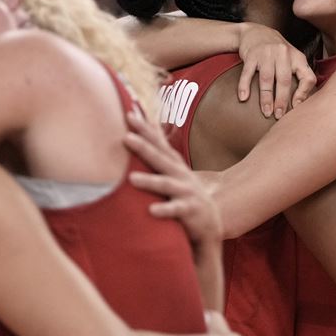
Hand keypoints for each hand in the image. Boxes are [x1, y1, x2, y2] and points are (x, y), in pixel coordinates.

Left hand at [123, 110, 223, 245]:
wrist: (209, 221)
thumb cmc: (184, 193)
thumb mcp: (173, 170)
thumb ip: (159, 152)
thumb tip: (145, 128)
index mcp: (173, 164)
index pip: (158, 142)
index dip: (145, 128)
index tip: (129, 114)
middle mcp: (180, 174)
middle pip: (160, 158)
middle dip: (144, 147)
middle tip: (126, 138)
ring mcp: (186, 191)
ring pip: (165, 184)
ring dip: (149, 181)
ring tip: (131, 178)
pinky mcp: (189, 210)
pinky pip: (175, 210)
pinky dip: (164, 210)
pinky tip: (151, 211)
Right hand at [235, 24, 315, 118]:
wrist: (255, 32)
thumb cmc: (277, 52)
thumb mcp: (292, 59)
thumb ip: (299, 76)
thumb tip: (302, 103)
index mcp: (298, 58)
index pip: (307, 77)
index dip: (303, 94)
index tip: (296, 107)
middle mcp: (283, 54)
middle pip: (285, 81)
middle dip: (282, 101)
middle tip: (279, 116)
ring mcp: (266, 53)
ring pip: (267, 79)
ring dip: (266, 98)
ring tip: (266, 112)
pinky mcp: (251, 54)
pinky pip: (247, 73)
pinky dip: (244, 86)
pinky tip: (243, 98)